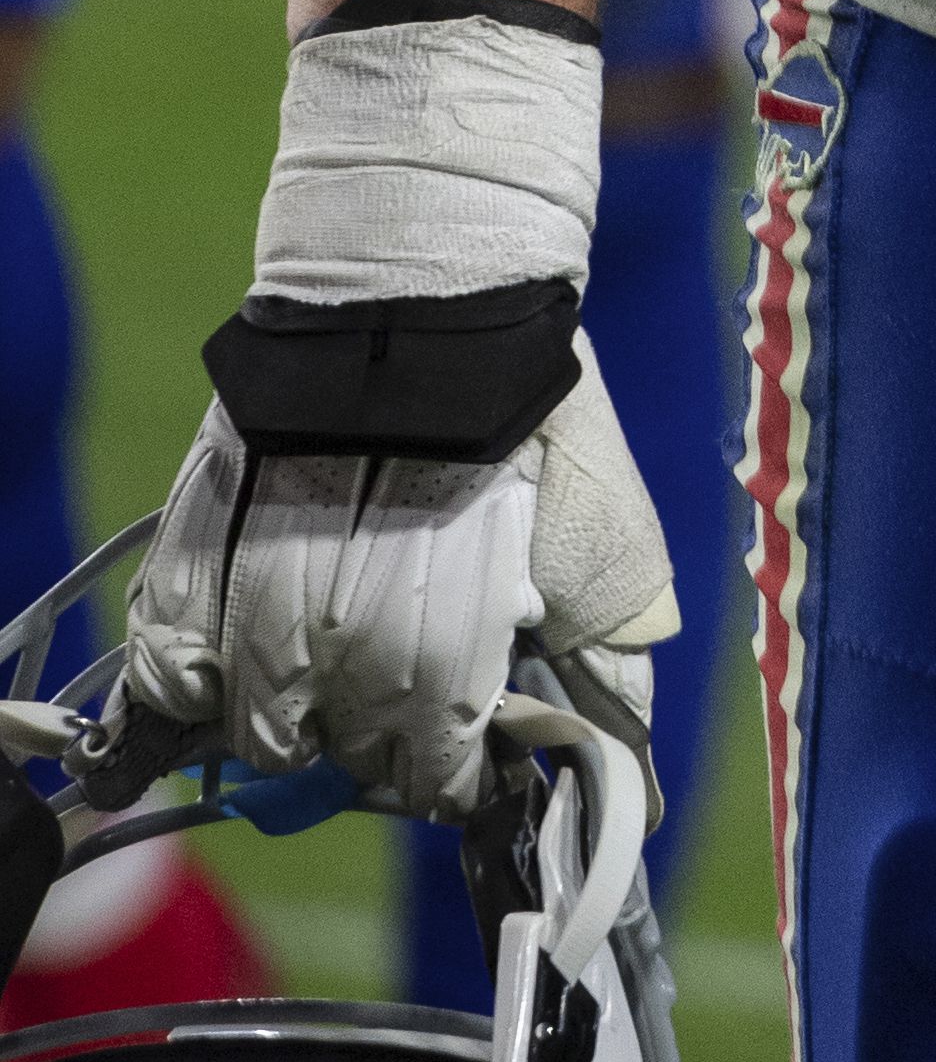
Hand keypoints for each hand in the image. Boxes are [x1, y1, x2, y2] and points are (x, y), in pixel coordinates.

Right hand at [109, 339, 675, 824]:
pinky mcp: (199, 557)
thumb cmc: (522, 397)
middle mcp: (345, 647)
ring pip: (259, 729)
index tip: (459, 758)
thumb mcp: (596, 512)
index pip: (436, 775)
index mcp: (447, 649)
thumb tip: (636, 743)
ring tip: (321, 678)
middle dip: (378, 745)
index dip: (450, 775)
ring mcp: (261, 605)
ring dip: (290, 722)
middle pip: (346, 757)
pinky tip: (228, 666)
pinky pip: (172, 668)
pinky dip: (192, 686)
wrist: (421, 286)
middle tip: (396, 702)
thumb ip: (607, 633)